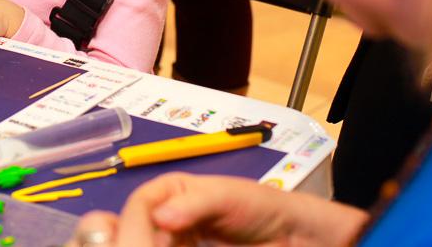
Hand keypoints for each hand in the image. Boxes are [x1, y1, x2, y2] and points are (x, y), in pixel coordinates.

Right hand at [69, 173, 367, 246]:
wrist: (295, 237)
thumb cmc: (261, 206)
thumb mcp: (227, 196)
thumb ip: (195, 203)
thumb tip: (160, 216)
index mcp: (170, 191)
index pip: (139, 205)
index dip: (136, 225)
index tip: (140, 244)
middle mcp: (166, 215)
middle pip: (136, 230)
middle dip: (136, 240)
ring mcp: (176, 239)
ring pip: (149, 242)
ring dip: (146, 245)